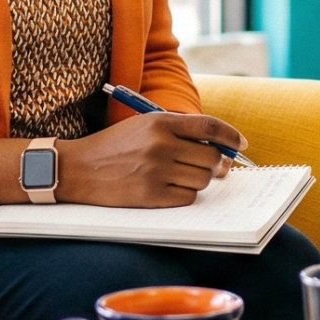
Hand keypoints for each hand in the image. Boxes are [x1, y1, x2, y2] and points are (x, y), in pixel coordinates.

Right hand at [55, 113, 247, 206]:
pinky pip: (188, 198)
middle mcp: (160, 144)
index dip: (230, 135)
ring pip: (202, 179)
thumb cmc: (115, 146)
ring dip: (199, 180)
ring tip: (182, 176)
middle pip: (211, 156)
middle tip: (211, 167)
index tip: (241, 144)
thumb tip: (220, 148)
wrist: (78, 169)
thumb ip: (179, 130)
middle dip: (216, 163)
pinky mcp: (151, 195)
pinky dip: (185, 195)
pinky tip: (170, 189)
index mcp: (159, 122)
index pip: (209, 126)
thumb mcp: (144, 125)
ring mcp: (156, 171)